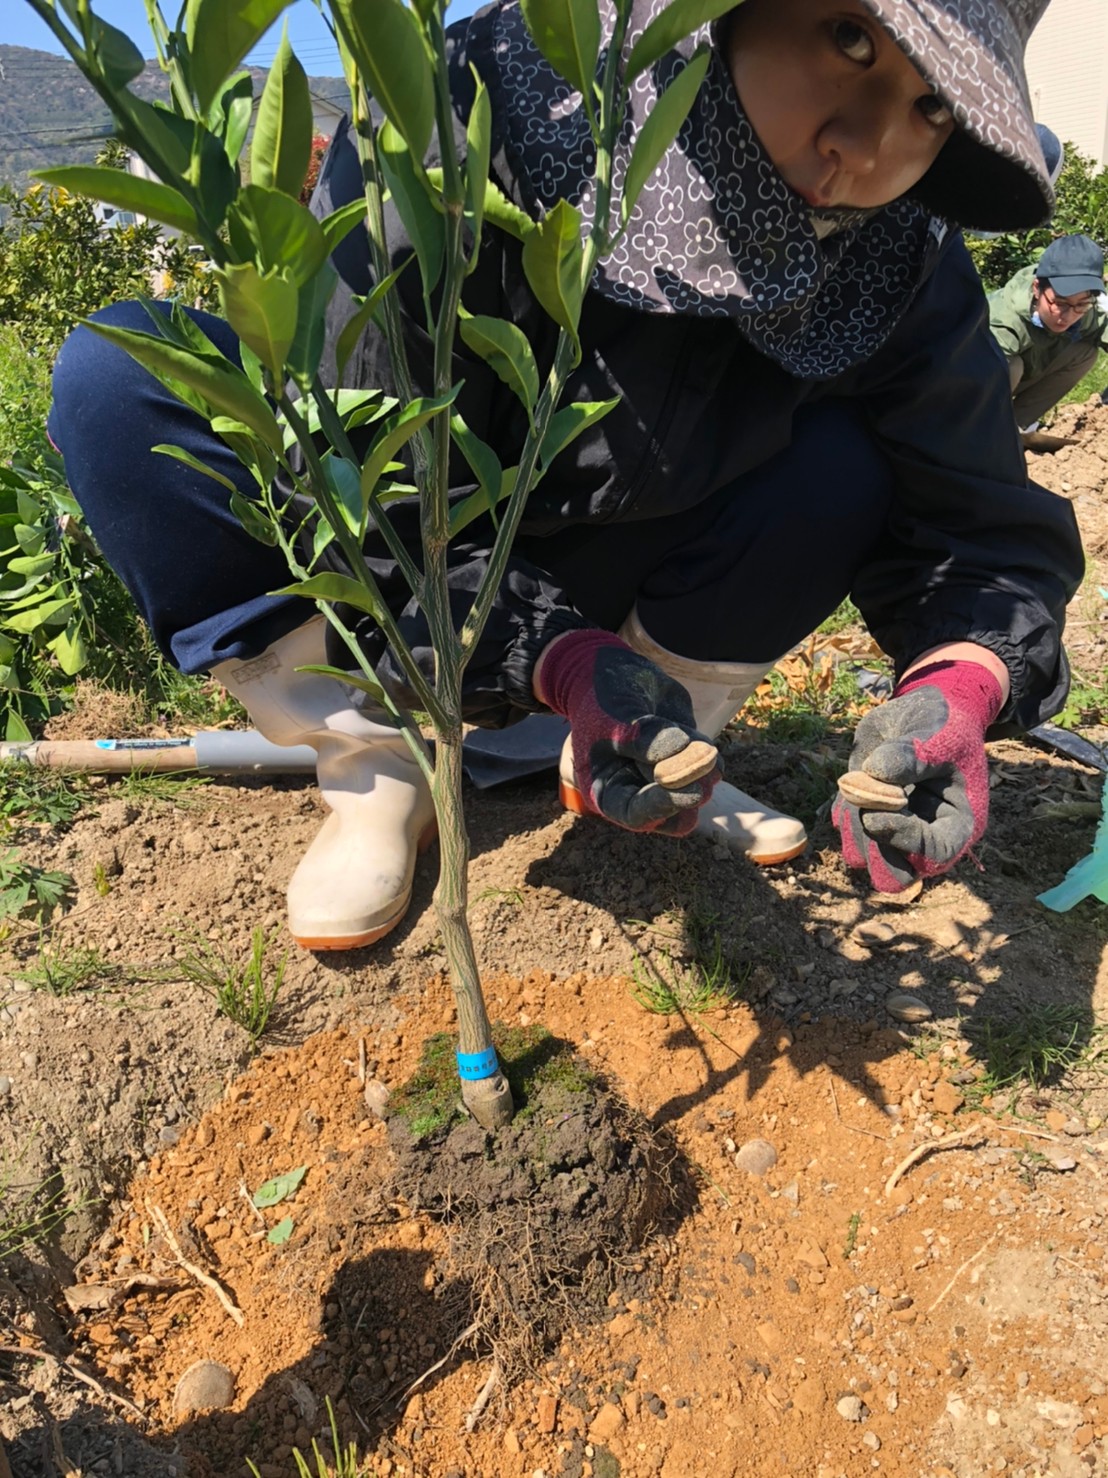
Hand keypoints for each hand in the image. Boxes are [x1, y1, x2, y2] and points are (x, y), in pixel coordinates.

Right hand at [536, 629, 718, 834]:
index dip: (663, 806)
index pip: (637, 815)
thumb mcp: (615, 717)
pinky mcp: (687, 761)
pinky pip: (710, 768)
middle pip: (675, 813)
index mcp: (609, 791)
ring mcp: (666, 779)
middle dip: (690, 787)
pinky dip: (705, 750)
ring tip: (685, 736)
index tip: (690, 790)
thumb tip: (681, 753)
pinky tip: (691, 733)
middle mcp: (638, 792)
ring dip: (699, 765)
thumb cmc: (606, 699)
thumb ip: (644, 739)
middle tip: (703, 760)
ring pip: (698, 791)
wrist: (619, 673)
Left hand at [832, 660, 1003, 891]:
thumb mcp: (938, 734)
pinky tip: (850, 785)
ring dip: (853, 828)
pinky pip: (847, 832)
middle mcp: (925, 835)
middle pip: (896, 876)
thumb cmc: (944, 725)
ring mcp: (894, 830)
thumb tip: (875, 772)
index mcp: (958, 823)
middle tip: (864, 815)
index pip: (934, 854)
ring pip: (865, 857)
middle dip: (875, 851)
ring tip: (857, 785)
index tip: (875, 816)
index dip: (904, 840)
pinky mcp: (867, 816)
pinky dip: (843, 812)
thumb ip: (912, 755)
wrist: (926, 711)